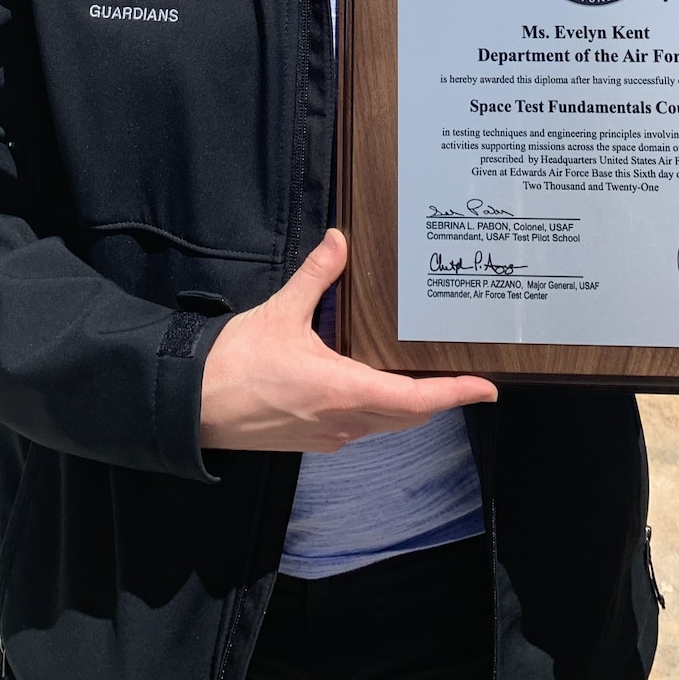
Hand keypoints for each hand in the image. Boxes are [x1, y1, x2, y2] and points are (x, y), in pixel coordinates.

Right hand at [199, 229, 497, 452]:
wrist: (192, 407)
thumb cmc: (235, 363)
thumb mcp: (280, 312)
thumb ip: (316, 276)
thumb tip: (339, 240)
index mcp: (341, 390)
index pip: (414, 400)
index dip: (454, 394)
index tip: (486, 390)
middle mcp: (343, 421)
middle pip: (407, 416)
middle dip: (439, 399)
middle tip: (464, 377)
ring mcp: (328, 435)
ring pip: (385, 425)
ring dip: (410, 406)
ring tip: (429, 379)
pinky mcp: (312, 438)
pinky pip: (361, 427)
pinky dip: (381, 409)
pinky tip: (375, 386)